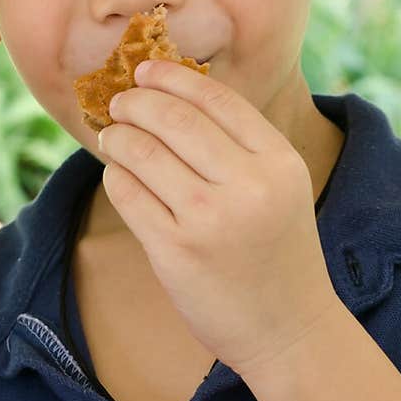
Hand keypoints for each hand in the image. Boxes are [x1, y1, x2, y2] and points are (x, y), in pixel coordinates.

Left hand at [97, 59, 339, 378]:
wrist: (288, 330)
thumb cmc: (279, 254)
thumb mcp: (282, 189)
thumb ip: (242, 146)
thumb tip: (176, 96)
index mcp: (279, 162)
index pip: (216, 98)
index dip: (174, 77)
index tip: (146, 70)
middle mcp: (247, 185)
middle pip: (173, 118)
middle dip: (136, 101)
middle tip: (120, 102)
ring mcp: (209, 219)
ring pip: (142, 152)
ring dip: (118, 137)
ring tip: (112, 136)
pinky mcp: (175, 251)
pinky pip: (128, 194)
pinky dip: (116, 176)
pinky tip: (119, 175)